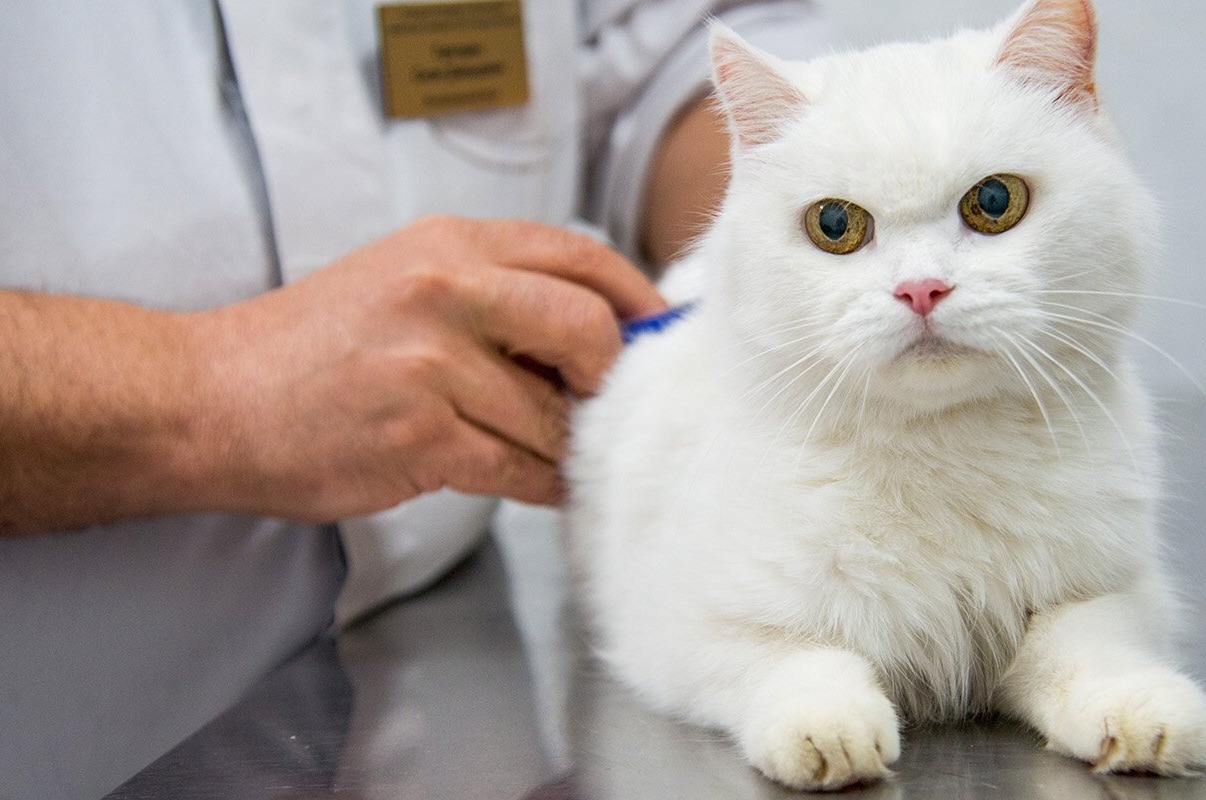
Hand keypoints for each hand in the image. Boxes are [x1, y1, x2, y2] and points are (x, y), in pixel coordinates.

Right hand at [191, 216, 663, 516]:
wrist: (208, 400)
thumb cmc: (311, 345)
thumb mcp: (402, 278)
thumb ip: (495, 290)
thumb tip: (598, 333)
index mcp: (449, 243)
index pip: (579, 254)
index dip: (634, 296)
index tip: (657, 332)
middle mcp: (447, 292)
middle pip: (588, 329)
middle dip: (610, 376)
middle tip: (604, 403)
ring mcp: (434, 366)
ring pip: (555, 417)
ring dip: (567, 446)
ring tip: (552, 453)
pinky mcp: (422, 438)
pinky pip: (522, 470)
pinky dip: (544, 484)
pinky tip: (538, 482)